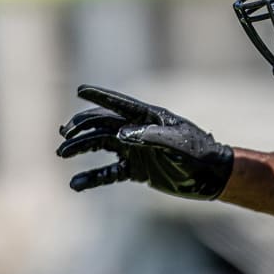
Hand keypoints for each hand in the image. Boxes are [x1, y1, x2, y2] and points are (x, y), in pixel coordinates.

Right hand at [56, 85, 233, 199]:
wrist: (212, 176)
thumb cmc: (198, 153)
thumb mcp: (176, 144)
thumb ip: (149, 137)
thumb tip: (120, 134)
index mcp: (150, 118)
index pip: (120, 104)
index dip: (100, 96)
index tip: (80, 90)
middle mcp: (140, 131)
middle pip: (104, 124)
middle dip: (82, 127)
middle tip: (64, 135)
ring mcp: (137, 149)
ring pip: (101, 145)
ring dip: (81, 148)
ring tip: (62, 154)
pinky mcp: (137, 169)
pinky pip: (109, 172)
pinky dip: (92, 177)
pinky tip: (76, 183)